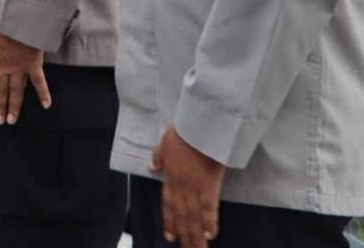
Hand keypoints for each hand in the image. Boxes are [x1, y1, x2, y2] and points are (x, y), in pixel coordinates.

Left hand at [0, 13, 49, 124]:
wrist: (20, 18)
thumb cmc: (6, 18)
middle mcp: (6, 66)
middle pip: (2, 90)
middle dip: (0, 106)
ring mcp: (19, 67)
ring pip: (16, 91)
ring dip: (14, 106)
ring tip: (12, 121)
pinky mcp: (33, 64)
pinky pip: (39, 82)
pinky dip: (43, 93)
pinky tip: (46, 105)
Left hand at [150, 124, 223, 247]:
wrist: (198, 126)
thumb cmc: (183, 133)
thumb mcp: (163, 144)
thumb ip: (158, 158)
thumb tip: (152, 168)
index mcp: (170, 177)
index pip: (168, 204)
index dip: (170, 222)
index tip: (171, 237)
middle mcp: (181, 186)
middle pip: (182, 215)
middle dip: (185, 235)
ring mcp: (195, 187)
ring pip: (194, 216)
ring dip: (196, 234)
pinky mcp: (210, 184)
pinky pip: (209, 206)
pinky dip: (209, 221)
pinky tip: (211, 234)